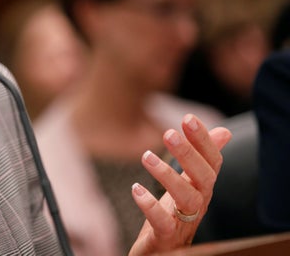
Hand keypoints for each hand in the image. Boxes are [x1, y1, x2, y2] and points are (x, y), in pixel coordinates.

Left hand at [128, 113, 232, 254]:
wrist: (159, 252)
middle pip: (203, 178)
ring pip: (186, 200)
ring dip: (167, 176)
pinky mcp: (165, 237)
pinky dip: (150, 206)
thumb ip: (201, 158)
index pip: (212, 162)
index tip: (188, 119)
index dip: (203, 140)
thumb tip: (225, 131)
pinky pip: (163, 223)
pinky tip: (136, 189)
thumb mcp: (187, 184)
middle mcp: (197, 204)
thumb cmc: (173, 215)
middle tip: (169, 133)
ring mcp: (183, 222)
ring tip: (146, 157)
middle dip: (188, 154)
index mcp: (202, 188)